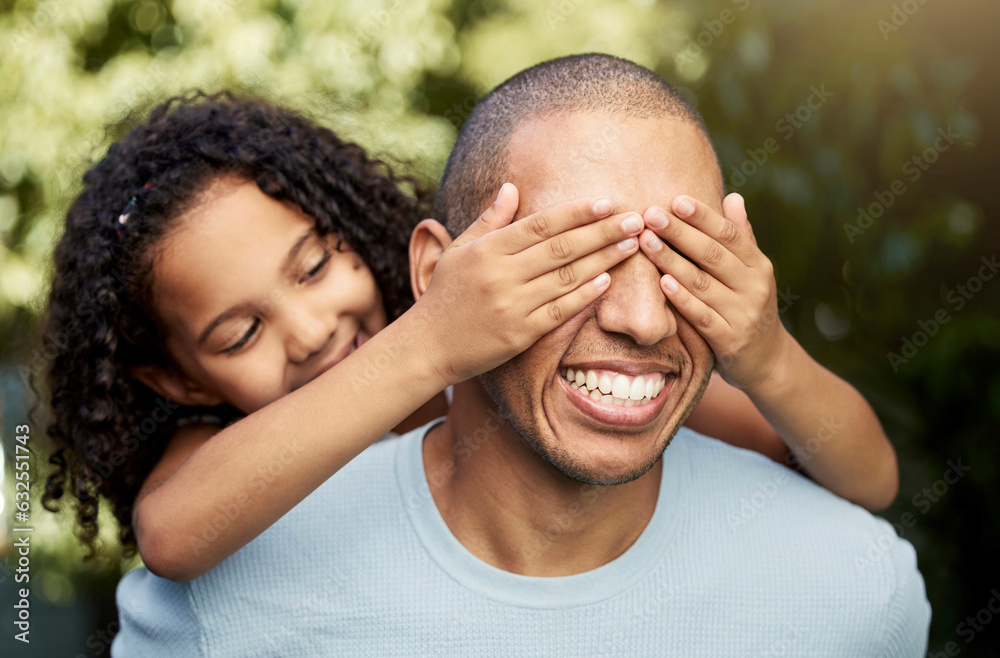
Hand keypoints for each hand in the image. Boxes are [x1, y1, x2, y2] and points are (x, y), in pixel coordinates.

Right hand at [420, 183, 643, 383]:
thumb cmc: (445, 294)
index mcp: (487, 250)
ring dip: (603, 260)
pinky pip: (559, 312)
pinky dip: (584, 295)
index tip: (607, 202)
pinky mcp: (519, 334)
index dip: (576, 212)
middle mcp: (500, 275)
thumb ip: (489, 221)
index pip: (540, 225)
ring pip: (566, 278)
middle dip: (602, 232)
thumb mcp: (459, 251)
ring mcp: (511, 306)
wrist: (426, 346)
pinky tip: (607, 280)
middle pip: (561, 248)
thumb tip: (511, 188)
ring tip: (631, 245)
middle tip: (635, 220)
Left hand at [637, 193, 790, 392]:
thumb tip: (733, 196)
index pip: (730, 234)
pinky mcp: (730, 340)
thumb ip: (742, 237)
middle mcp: (755, 287)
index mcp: (758, 265)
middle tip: (651, 214)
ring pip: (703, 283)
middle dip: (680, 232)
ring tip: (646, 241)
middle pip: (713, 254)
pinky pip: (701, 316)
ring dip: (672, 260)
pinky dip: (681, 299)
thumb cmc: (748, 308)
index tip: (676, 199)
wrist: (767, 361)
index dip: (703, 216)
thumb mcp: (752, 273)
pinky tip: (662, 282)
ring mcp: (743, 314)